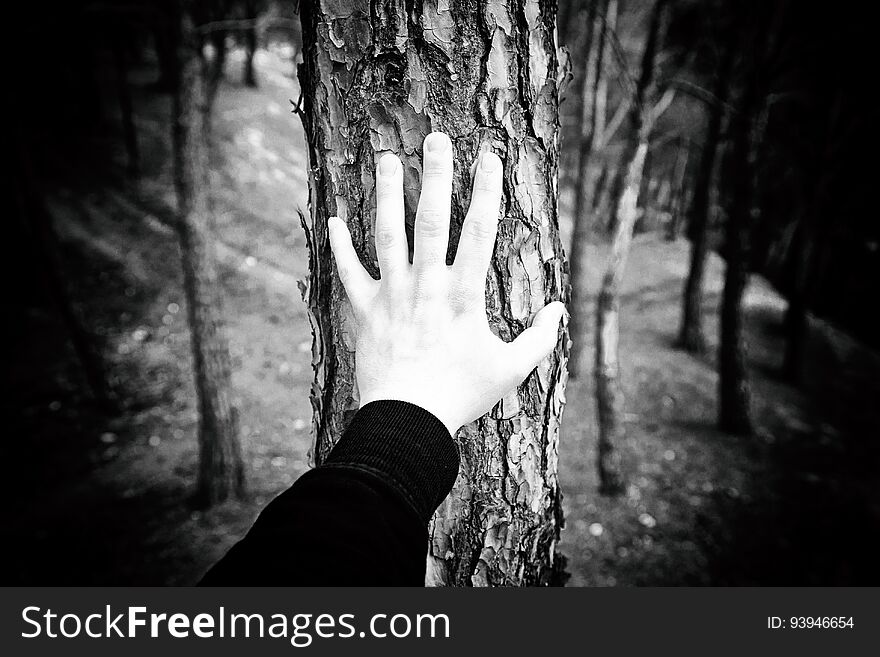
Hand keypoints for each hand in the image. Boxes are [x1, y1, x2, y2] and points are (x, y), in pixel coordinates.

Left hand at [328, 132, 565, 435]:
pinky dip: (340, 246)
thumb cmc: (461, 394)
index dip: (487, 190)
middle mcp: (427, 282)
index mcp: (464, 292)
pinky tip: (333, 219)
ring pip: (388, 233)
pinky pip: (350, 272)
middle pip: (432, 219)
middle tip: (436, 138)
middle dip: (436, 175)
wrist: (408, 419)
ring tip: (386, 158)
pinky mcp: (365, 309)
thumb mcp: (510, 369)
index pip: (480, 230)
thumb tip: (560, 311)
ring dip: (387, 194)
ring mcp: (393, 293)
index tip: (490, 155)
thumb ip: (539, 339)